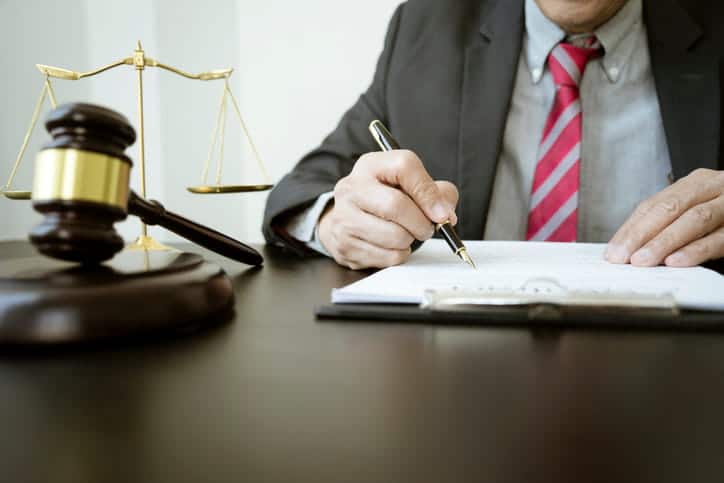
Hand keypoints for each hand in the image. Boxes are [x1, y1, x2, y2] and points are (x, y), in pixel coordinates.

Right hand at [318, 150, 457, 269]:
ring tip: (407, 235)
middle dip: (421, 223)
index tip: (442, 213)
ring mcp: (344, 217)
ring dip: (410, 241)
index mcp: (371, 166)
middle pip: (396, 206)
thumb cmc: (384, 199)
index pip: (405, 168)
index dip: (428, 193)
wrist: (347, 219)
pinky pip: (387, 257)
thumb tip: (445, 213)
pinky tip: (393, 246)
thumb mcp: (409, 185)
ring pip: (394, 236)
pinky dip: (399, 255)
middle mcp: (352, 188)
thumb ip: (435, 192)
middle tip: (427, 228)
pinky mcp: (345, 245)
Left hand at [606, 168, 723, 266]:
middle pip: (669, 208)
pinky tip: (678, 261)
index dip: (630, 228)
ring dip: (665, 242)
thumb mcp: (698, 214)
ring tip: (643, 261)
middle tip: (622, 257)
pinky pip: (720, 237)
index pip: (653, 204)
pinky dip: (697, 250)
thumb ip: (670, 225)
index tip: (612, 251)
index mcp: (696, 184)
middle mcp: (714, 187)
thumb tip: (629, 249)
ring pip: (694, 219)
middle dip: (641, 235)